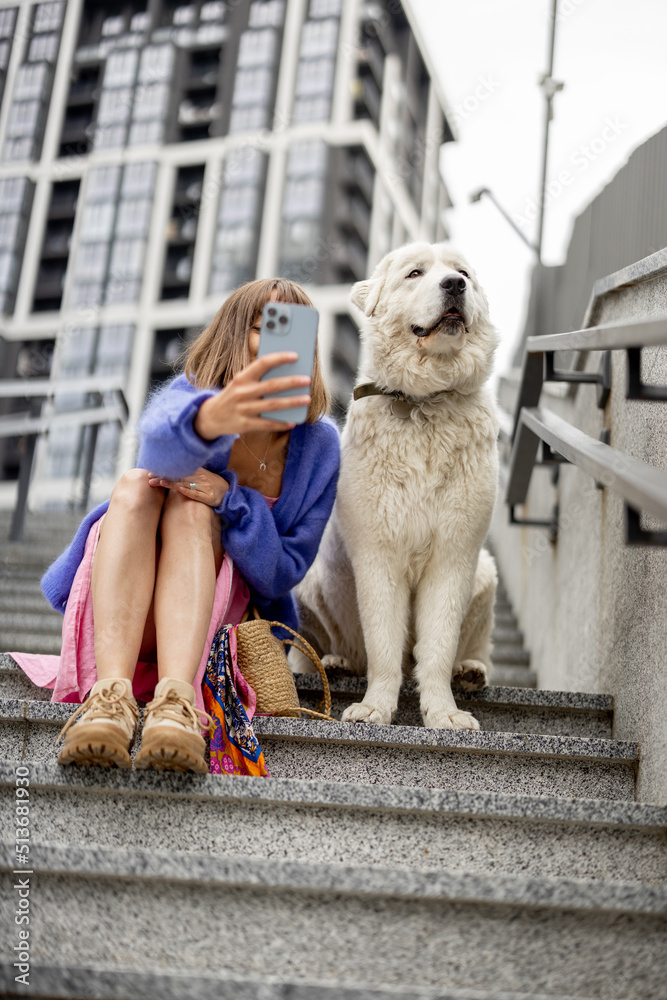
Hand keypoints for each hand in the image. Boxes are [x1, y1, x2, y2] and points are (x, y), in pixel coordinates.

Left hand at [148, 468, 228, 506]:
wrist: (228, 492)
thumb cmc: (210, 484)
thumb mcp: (200, 475)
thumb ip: (186, 473)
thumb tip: (169, 472)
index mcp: (196, 471)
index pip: (177, 469)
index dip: (164, 470)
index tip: (151, 471)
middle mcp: (199, 477)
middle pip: (178, 476)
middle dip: (163, 477)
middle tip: (149, 478)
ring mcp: (204, 486)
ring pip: (185, 484)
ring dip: (172, 483)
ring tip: (160, 482)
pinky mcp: (208, 496)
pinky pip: (196, 494)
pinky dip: (187, 491)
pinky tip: (179, 490)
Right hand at [194, 352, 311, 440]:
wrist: (211, 416)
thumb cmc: (233, 395)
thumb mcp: (240, 382)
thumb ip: (258, 377)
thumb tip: (285, 372)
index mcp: (242, 377)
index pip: (262, 363)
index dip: (279, 358)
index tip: (295, 355)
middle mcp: (243, 392)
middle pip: (272, 385)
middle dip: (292, 382)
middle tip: (307, 380)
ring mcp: (244, 409)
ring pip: (273, 405)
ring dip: (292, 402)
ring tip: (307, 399)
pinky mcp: (245, 424)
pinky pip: (267, 424)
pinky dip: (281, 423)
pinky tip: (293, 421)